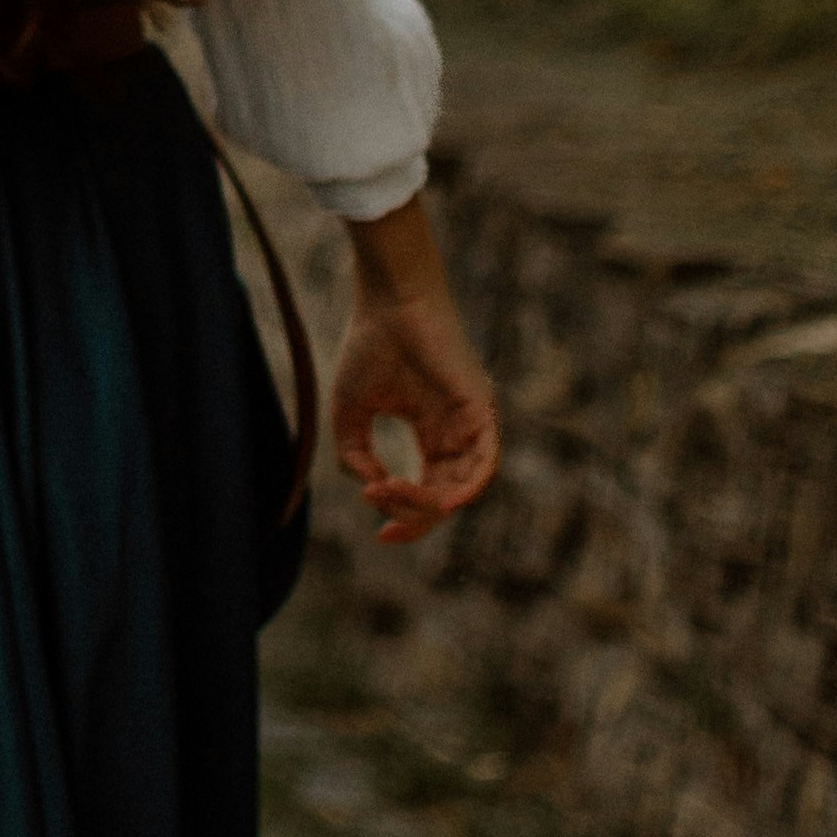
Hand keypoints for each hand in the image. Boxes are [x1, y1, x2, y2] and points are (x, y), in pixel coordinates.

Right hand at [326, 279, 499, 543]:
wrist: (388, 300)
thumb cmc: (370, 345)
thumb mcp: (350, 412)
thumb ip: (355, 455)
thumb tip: (372, 491)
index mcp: (432, 435)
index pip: (428, 493)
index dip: (406, 519)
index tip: (379, 536)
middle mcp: (455, 434)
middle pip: (444, 497)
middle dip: (413, 514)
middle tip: (380, 512)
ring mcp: (471, 423)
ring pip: (463, 486)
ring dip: (430, 503)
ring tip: (395, 497)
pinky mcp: (481, 409)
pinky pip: (485, 462)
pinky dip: (466, 487)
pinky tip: (439, 499)